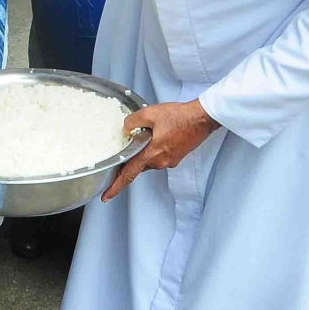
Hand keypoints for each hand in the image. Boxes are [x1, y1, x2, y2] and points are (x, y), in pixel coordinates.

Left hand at [101, 100, 219, 201]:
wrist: (202, 118)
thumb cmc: (180, 116)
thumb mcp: (149, 113)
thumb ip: (133, 121)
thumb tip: (126, 127)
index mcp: (151, 154)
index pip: (129, 175)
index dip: (115, 186)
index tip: (106, 196)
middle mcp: (160, 161)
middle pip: (138, 166)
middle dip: (130, 161)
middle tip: (122, 152)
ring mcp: (170, 161)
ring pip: (149, 160)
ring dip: (143, 152)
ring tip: (143, 136)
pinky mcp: (177, 157)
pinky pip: (159, 156)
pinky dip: (154, 149)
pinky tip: (155, 136)